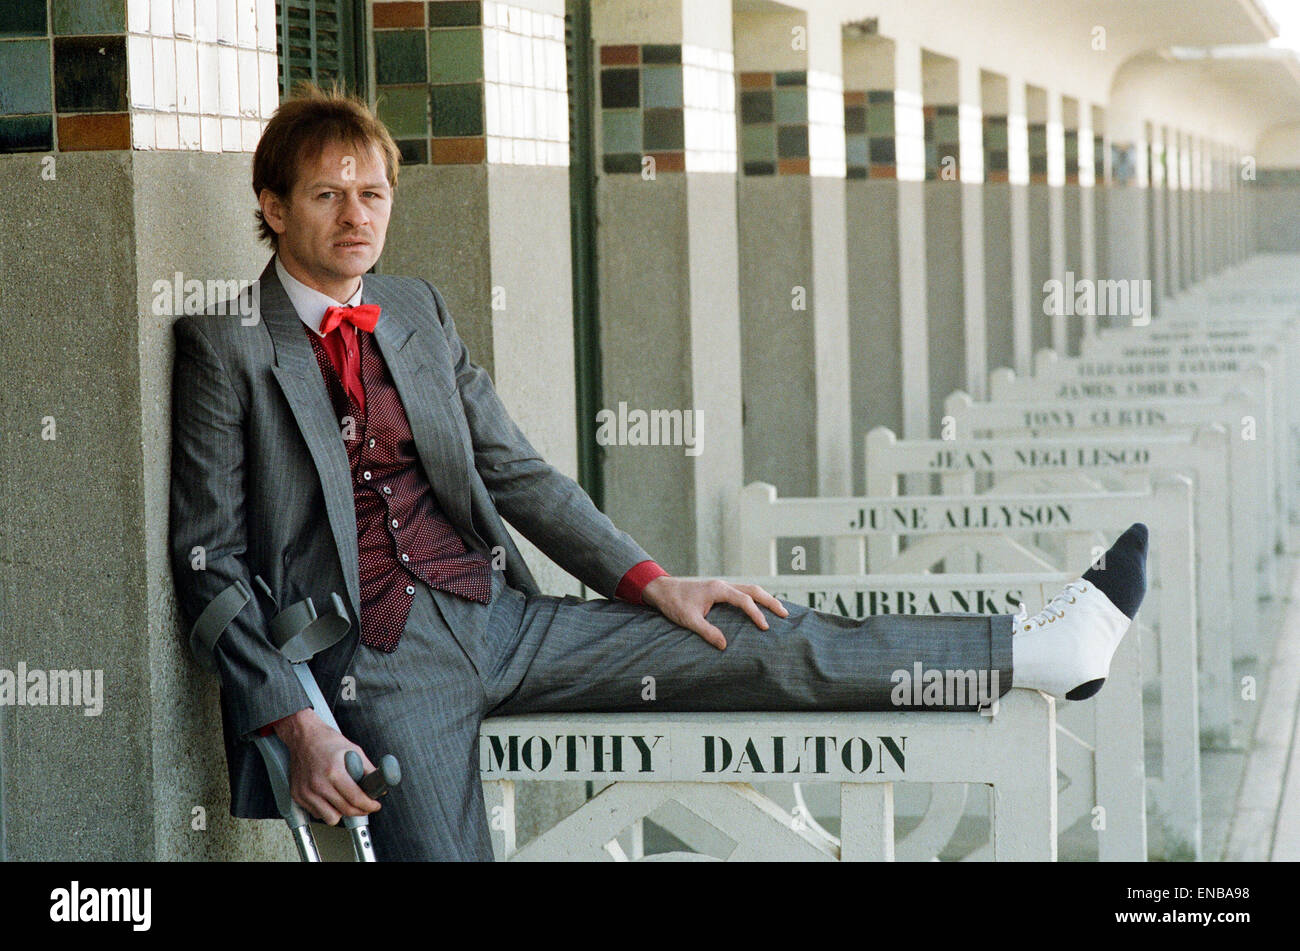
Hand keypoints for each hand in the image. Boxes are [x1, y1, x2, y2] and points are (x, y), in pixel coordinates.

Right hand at [272, 709, 381, 823]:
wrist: (303, 737)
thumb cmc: (327, 741)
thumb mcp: (353, 749)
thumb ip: (368, 768)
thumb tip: (380, 784)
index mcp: (333, 772)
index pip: (355, 798)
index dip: (369, 805)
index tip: (375, 805)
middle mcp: (318, 784)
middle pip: (345, 811)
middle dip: (361, 811)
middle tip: (366, 805)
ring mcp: (306, 792)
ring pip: (330, 818)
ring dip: (342, 812)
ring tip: (345, 801)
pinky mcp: (298, 796)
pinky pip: (316, 813)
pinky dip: (326, 809)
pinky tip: (330, 797)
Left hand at [640, 576, 789, 649]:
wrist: (662, 590)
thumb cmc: (674, 603)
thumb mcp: (689, 620)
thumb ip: (707, 631)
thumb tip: (724, 645)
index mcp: (718, 589)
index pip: (744, 600)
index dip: (756, 613)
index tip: (765, 627)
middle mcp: (723, 585)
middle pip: (753, 590)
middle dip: (770, 601)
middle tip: (785, 614)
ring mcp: (721, 586)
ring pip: (749, 589)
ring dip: (764, 598)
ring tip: (779, 610)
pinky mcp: (719, 590)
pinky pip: (742, 592)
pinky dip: (754, 598)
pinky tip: (759, 607)